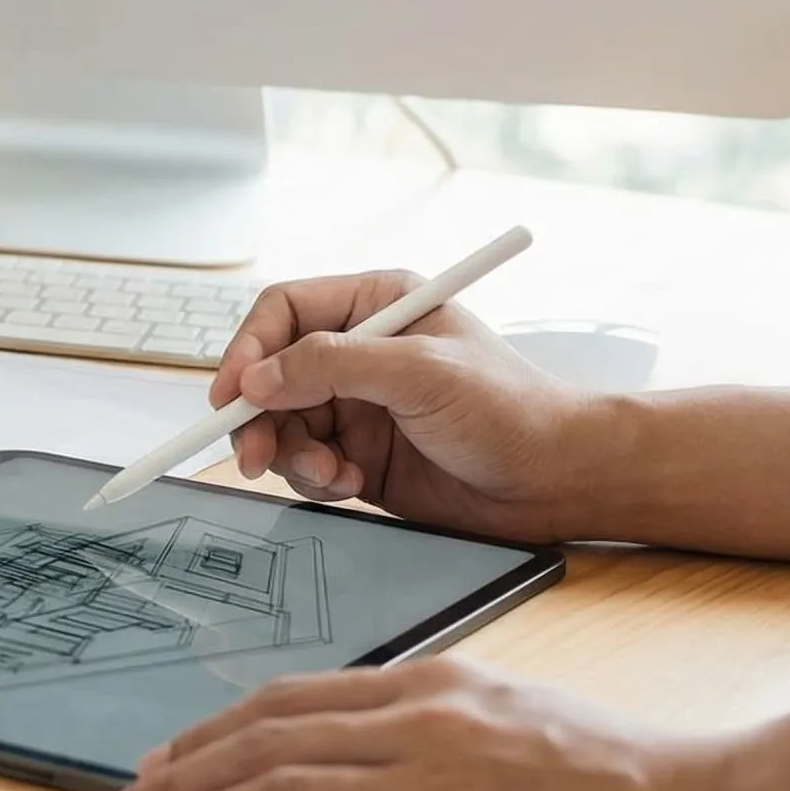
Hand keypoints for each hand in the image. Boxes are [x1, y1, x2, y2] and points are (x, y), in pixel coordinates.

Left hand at [91, 659, 741, 790]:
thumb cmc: (620, 772)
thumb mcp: (509, 710)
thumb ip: (426, 719)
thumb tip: (352, 738)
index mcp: (426, 687)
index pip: (285, 704)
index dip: (207, 736)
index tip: (155, 766)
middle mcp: (417, 728)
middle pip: (261, 748)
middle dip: (174, 783)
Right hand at [211, 271, 603, 541]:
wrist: (558, 481)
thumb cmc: (511, 410)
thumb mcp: (418, 373)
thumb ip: (330, 367)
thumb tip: (255, 378)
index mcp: (376, 305)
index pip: (283, 312)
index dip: (248, 349)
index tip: (232, 393)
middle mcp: (359, 351)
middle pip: (269, 373)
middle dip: (258, 415)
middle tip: (253, 453)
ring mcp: (357, 404)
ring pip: (279, 423)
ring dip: (290, 454)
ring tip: (330, 474)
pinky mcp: (359, 453)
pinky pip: (303, 462)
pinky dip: (314, 479)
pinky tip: (351, 485)